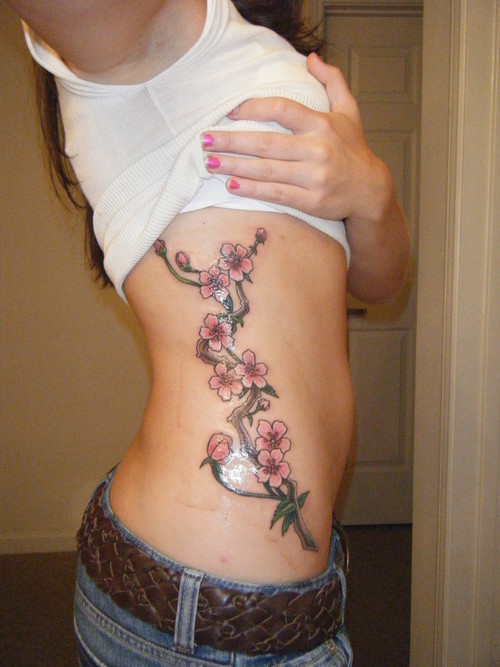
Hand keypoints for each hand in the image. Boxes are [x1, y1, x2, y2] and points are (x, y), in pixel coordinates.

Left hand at [202, 53, 409, 302]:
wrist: (370, 191)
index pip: (282, 110)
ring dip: (234, 166)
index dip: (253, 108)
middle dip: (232, 141)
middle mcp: (316, 149)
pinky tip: (231, 184)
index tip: (230, 112)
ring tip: (210, 162)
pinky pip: (275, 193)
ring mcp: (313, 177)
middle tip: (205, 138)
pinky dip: (251, 189)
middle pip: (266, 143)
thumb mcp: (350, 111)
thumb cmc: (354, 150)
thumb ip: (333, 81)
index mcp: (321, 124)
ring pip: (266, 170)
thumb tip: (312, 58)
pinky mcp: (310, 201)